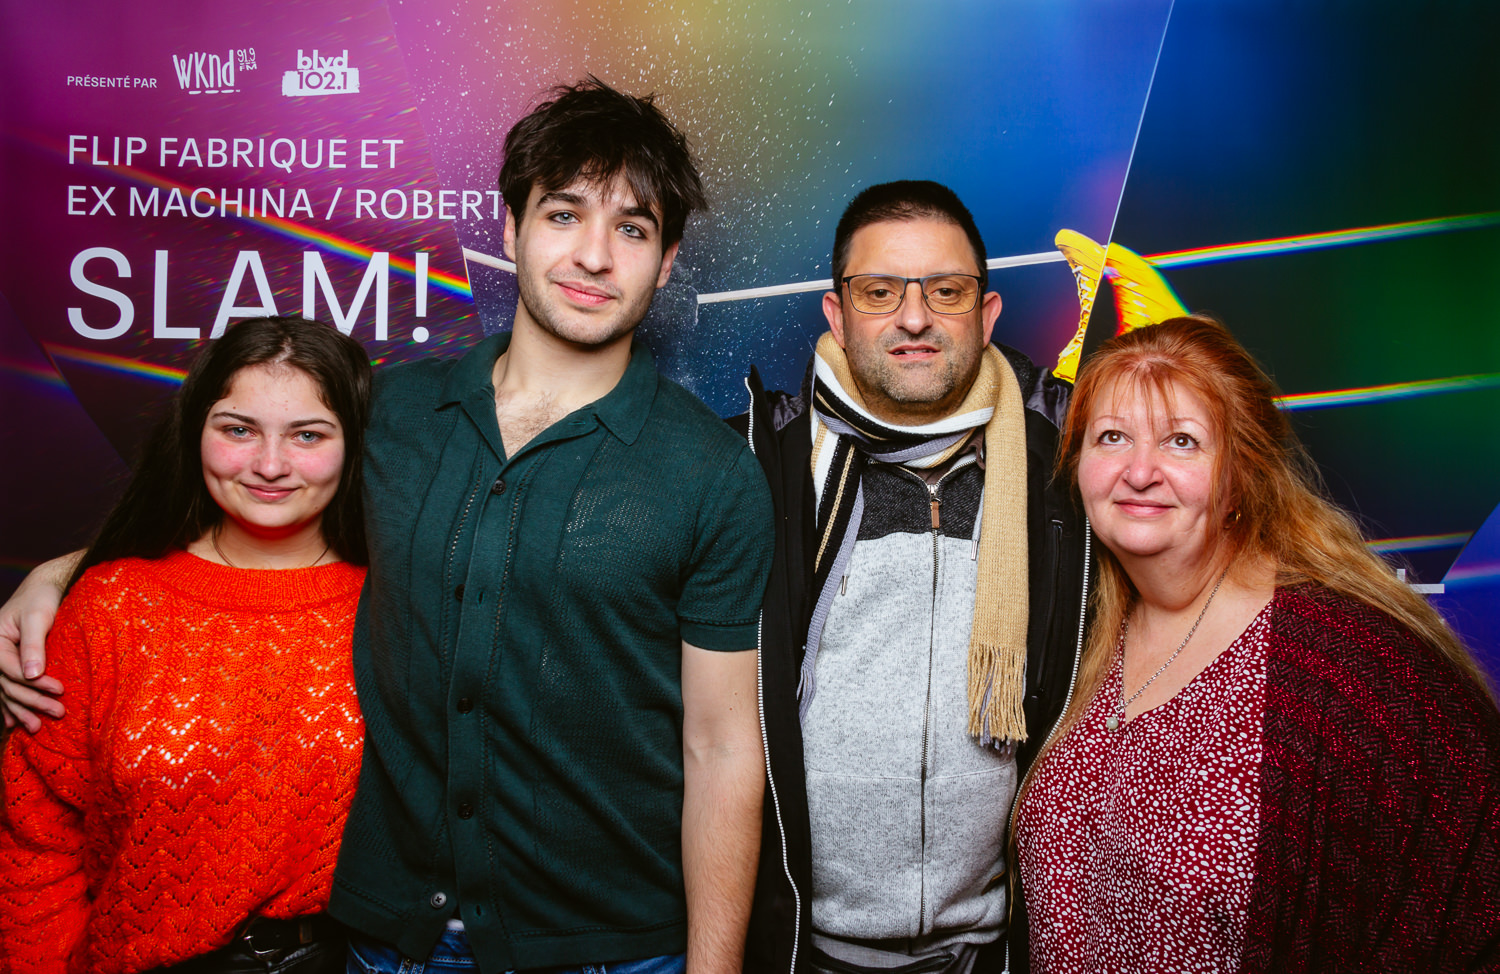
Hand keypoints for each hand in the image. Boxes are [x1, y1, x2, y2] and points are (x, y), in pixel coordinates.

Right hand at [0, 553, 78, 731]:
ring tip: (37, 728)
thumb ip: (34, 644)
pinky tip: (14, 723)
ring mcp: (1, 659)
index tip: (60, 691)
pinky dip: (9, 706)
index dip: (34, 684)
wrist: (45, 586)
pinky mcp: (12, 663)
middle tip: (58, 712)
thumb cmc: (43, 597)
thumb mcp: (39, 617)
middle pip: (9, 684)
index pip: (11, 670)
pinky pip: (6, 688)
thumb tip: (32, 675)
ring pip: (6, 690)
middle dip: (32, 701)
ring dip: (21, 710)